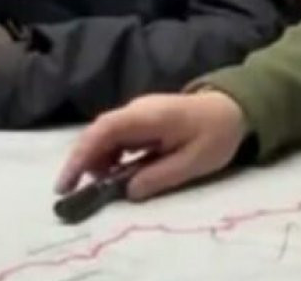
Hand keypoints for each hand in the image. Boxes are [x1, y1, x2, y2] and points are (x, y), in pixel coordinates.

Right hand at [57, 91, 248, 200]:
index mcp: (149, 116)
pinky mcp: (141, 118)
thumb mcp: (193, 162)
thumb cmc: (216, 134)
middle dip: (81, 161)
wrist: (233, 108)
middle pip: (98, 132)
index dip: (82, 156)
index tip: (67, 183)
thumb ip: (159, 177)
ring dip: (96, 159)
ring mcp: (138, 111)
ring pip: (104, 134)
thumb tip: (127, 192)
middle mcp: (137, 109)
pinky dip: (110, 155)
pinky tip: (117, 173)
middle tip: (71, 191)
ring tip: (102, 185)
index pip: (104, 131)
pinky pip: (116, 135)